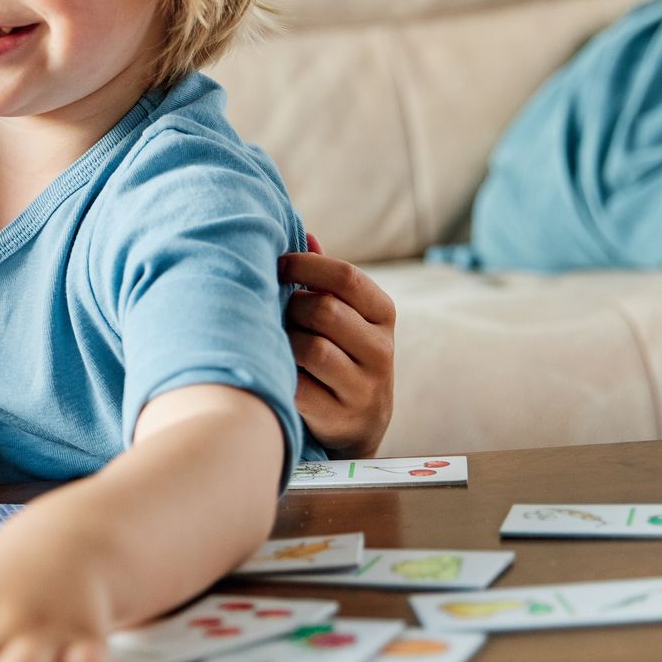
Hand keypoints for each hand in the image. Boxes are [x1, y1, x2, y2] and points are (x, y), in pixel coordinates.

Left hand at [281, 233, 395, 458]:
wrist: (358, 426)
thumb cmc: (340, 353)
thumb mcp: (345, 316)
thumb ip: (326, 280)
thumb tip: (306, 235)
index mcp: (383, 315)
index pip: (347, 277)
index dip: (306, 265)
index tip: (278, 265)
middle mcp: (382, 351)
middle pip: (323, 310)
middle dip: (292, 308)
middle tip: (281, 315)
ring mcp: (365, 388)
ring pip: (310, 348)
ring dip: (286, 343)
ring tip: (281, 345)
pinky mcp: (342, 419)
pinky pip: (298, 386)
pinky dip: (282, 375)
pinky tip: (279, 373)